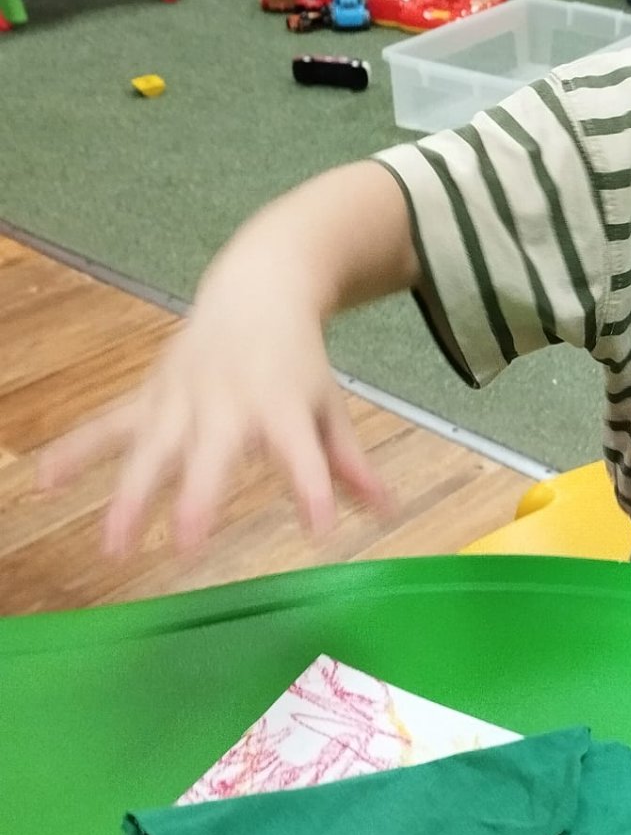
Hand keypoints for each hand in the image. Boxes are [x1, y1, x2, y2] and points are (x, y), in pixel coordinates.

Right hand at [38, 260, 389, 555]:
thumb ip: (347, 460)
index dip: (311, 489)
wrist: (260, 285)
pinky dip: (75, 451)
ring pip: (150, 448)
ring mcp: (183, 398)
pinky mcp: (151, 394)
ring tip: (113, 547)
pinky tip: (43, 482)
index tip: (319, 529)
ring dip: (129, 496)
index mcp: (282, 406)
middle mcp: (230, 403)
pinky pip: (108, 424)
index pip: (302, 452)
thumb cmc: (296, 360)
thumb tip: (384, 509)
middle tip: (187, 548)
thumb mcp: (328, 404)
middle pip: (211, 454)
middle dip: (198, 498)